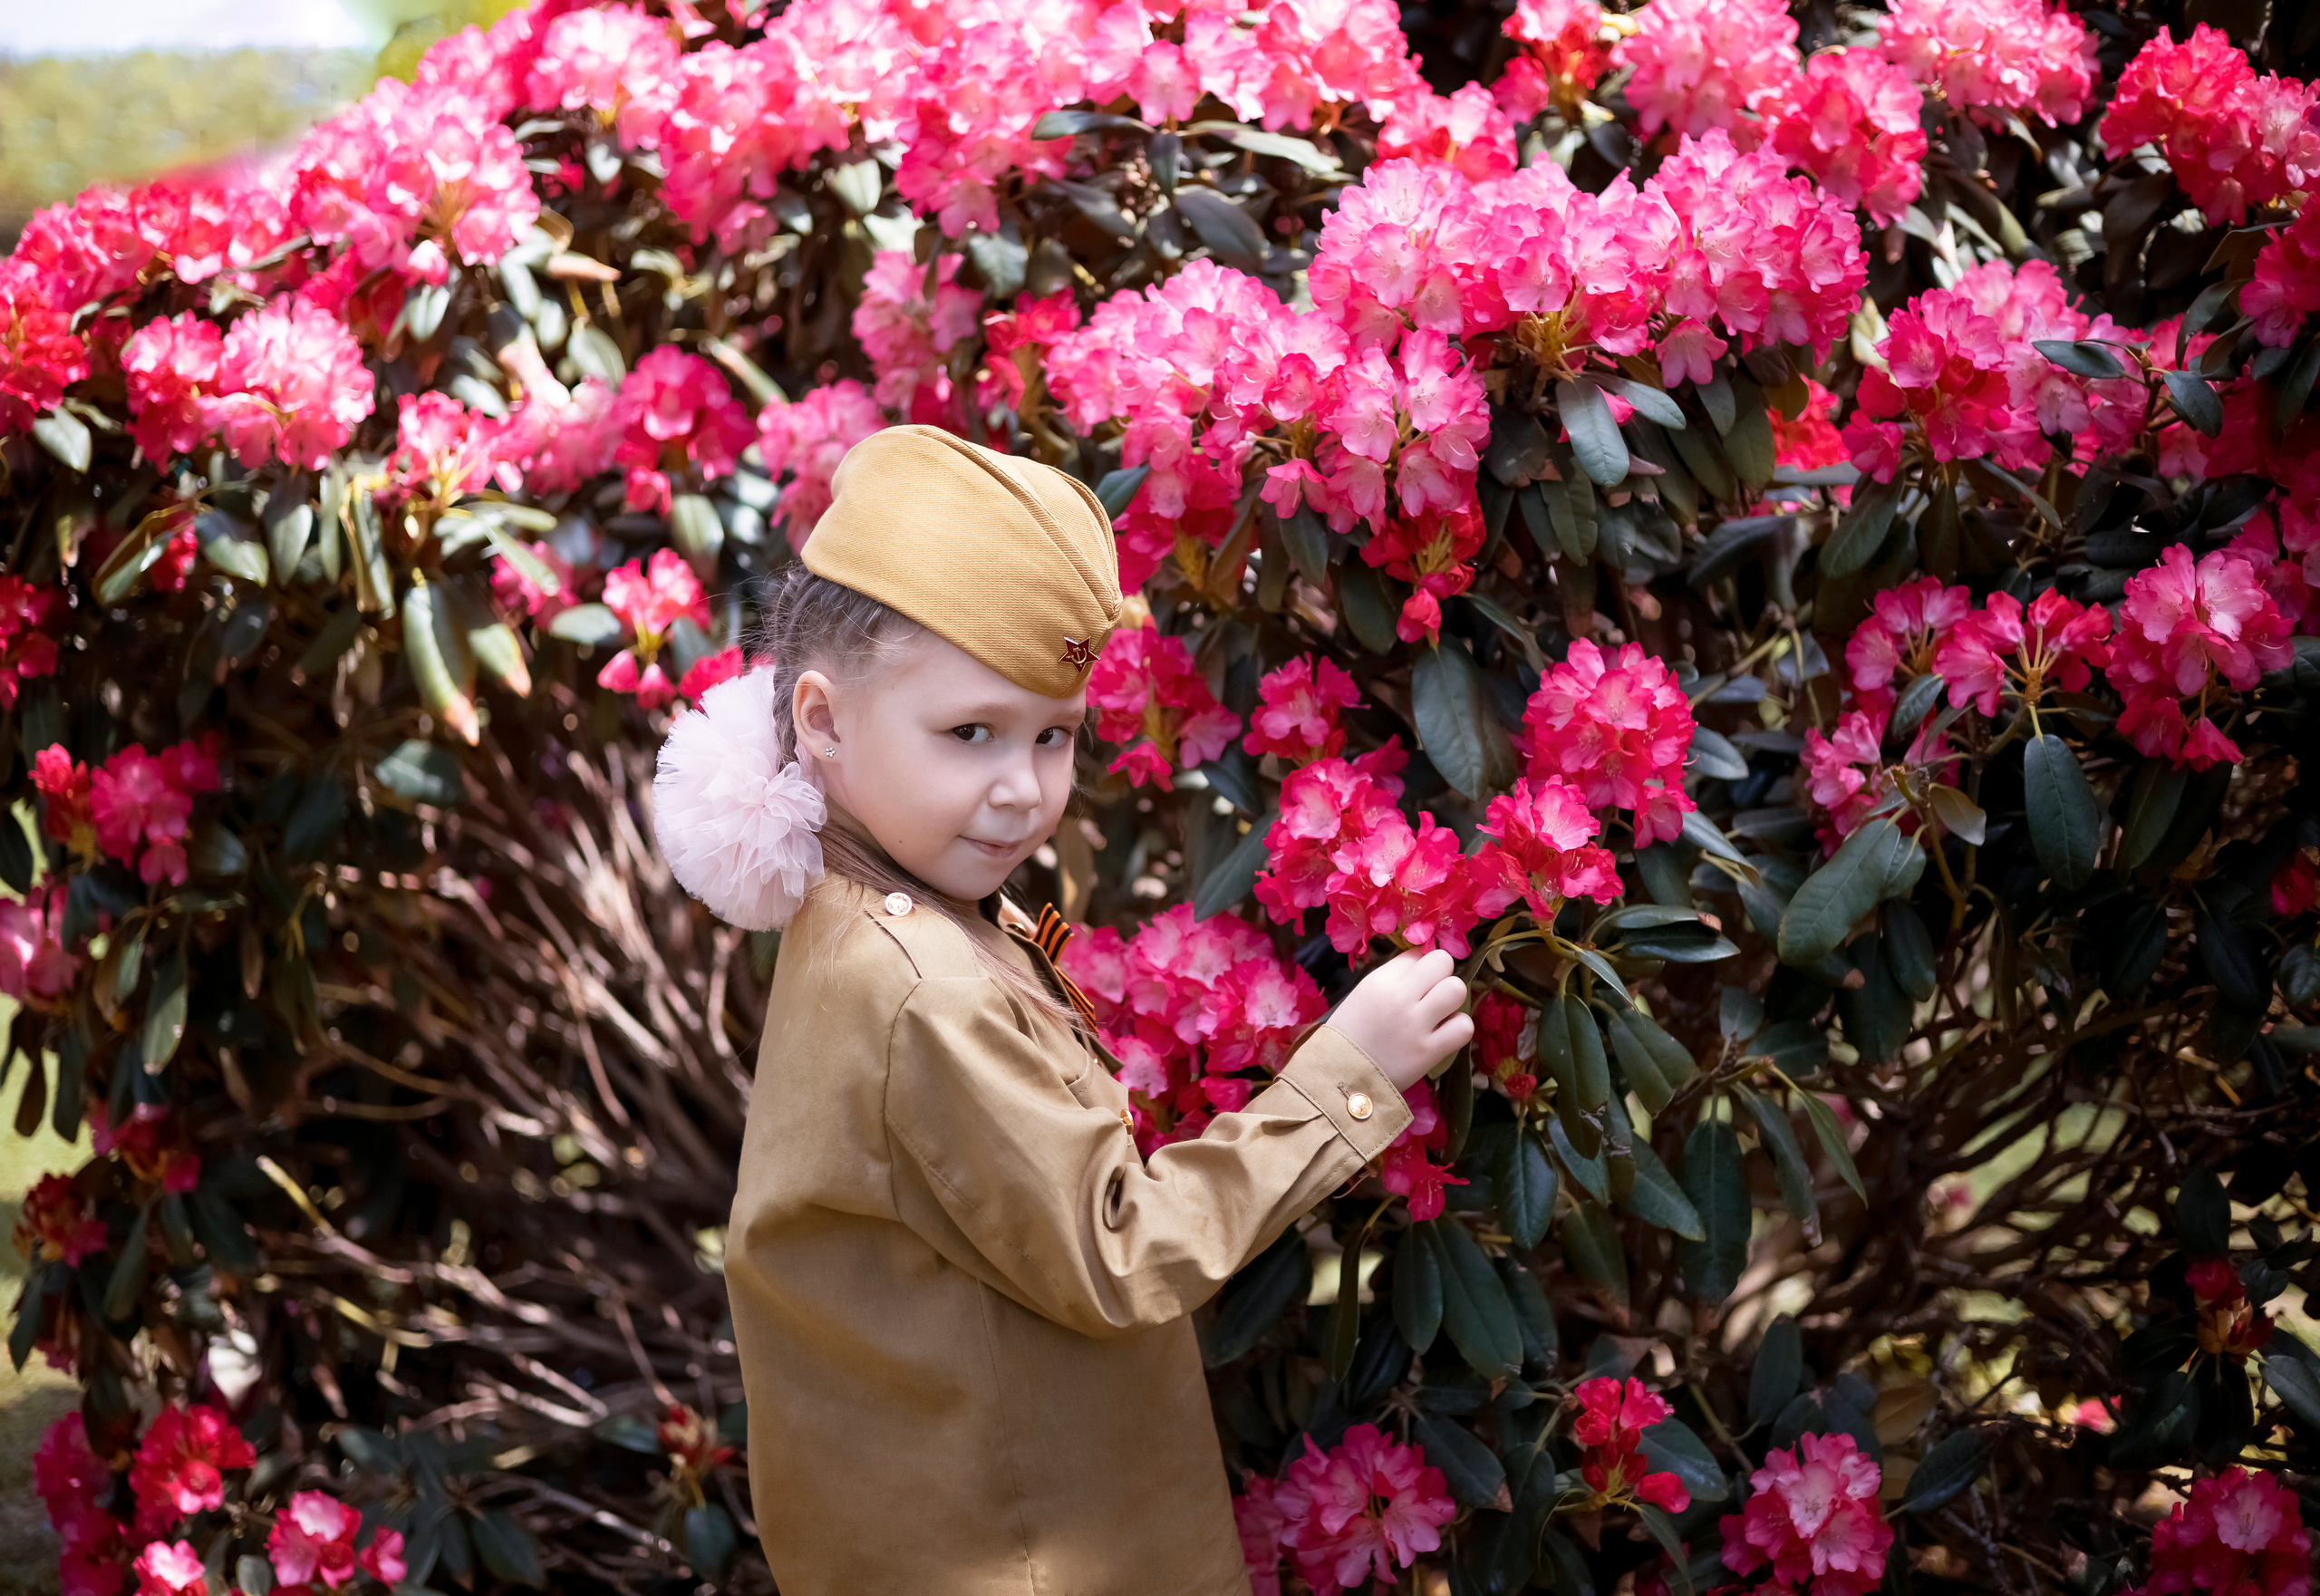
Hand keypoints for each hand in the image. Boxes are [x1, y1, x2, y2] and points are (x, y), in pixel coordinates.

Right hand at [1324, 947, 1472, 1093]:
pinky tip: (1444, 1034)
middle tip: (1432, 994)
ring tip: (1439, 1013)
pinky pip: (1464, 1026)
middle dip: (1441, 975)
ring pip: (1457, 989)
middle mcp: (1399, 997)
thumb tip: (1424, 964)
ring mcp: (1416, 1024)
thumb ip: (1393, 978)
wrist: (1341, 1077)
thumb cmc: (1351, 1035)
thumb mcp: (1363, 995)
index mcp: (1380, 980)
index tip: (1415, 982)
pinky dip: (1457, 1029)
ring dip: (1452, 1000)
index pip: (1417, 954)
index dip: (1420, 967)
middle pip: (1442, 962)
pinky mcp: (1429, 1051)